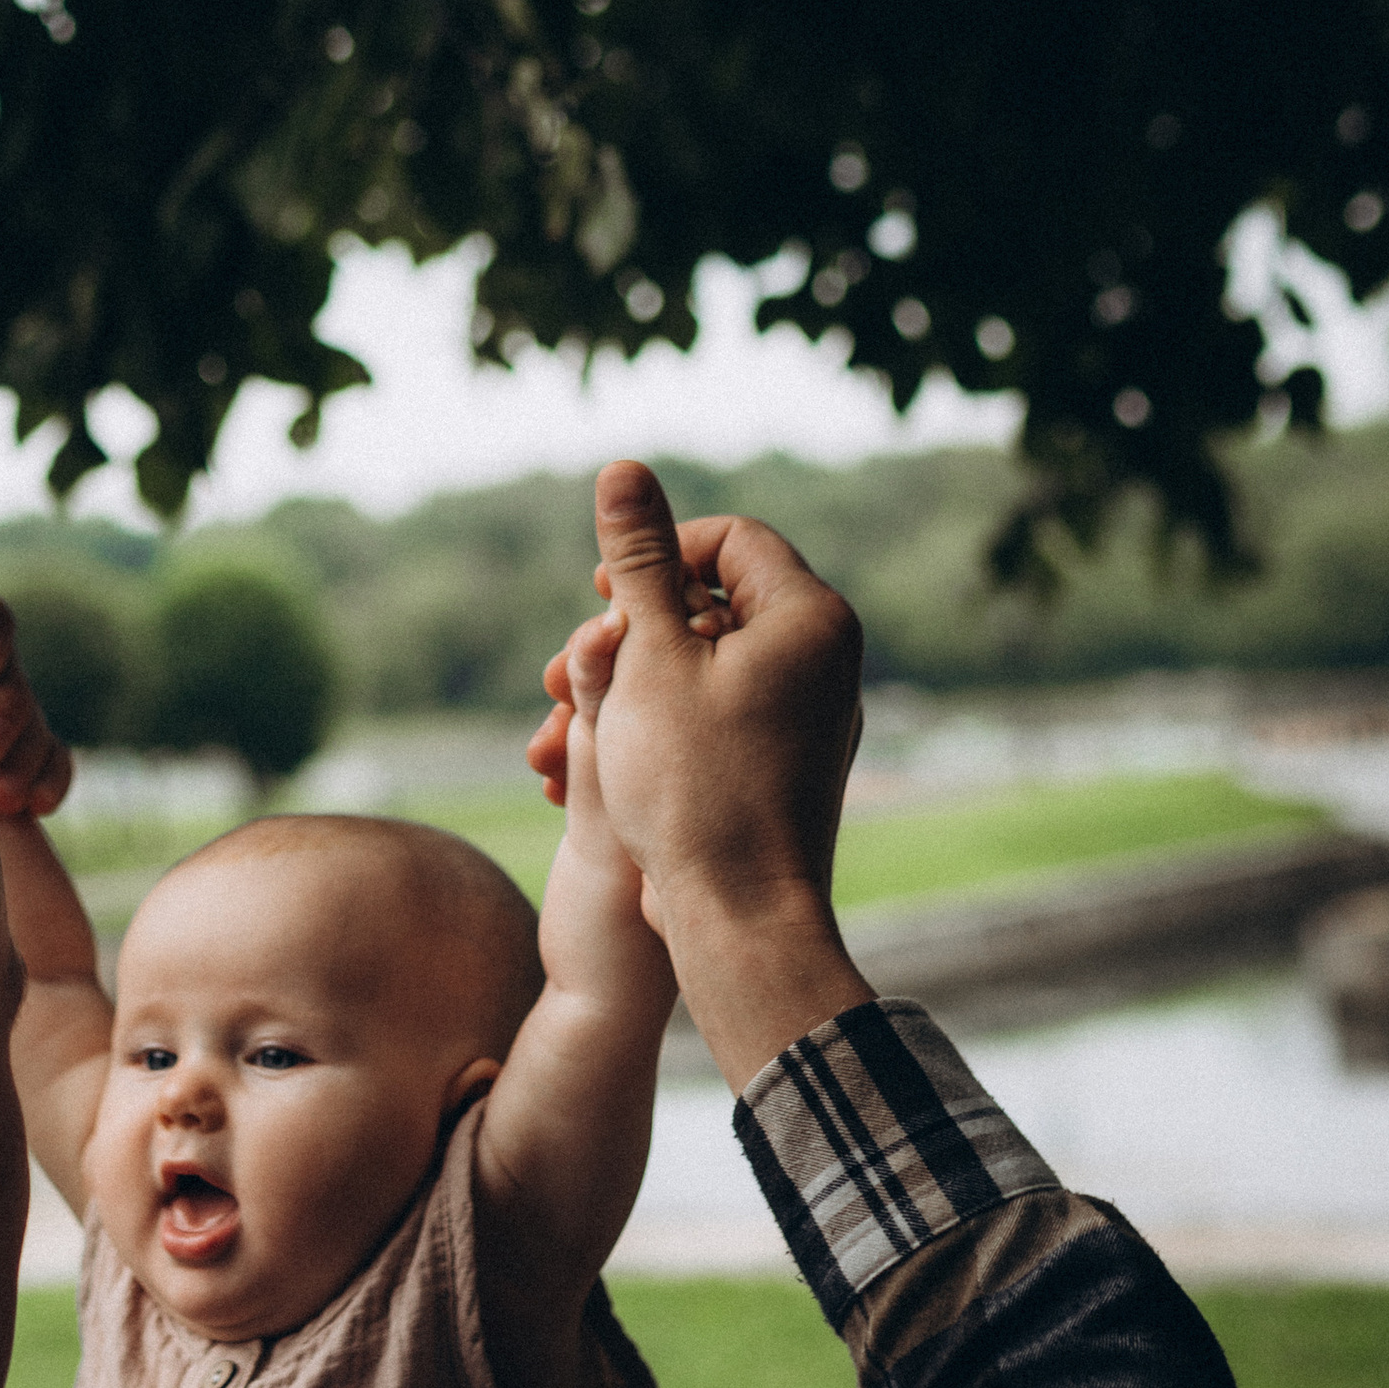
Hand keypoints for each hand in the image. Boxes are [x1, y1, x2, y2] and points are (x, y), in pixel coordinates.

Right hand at [531, 462, 870, 1091]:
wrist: (741, 921)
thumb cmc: (695, 786)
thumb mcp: (649, 656)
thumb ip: (634, 561)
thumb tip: (623, 466)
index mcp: (813, 618)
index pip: (728, 539)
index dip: (653, 556)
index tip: (597, 597)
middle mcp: (828, 661)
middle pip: (714, 603)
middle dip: (627, 631)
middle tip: (563, 673)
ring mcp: (813, 717)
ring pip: (706, 666)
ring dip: (628, 684)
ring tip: (561, 728)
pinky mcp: (789, 765)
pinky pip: (718, 717)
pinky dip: (658, 725)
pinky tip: (593, 767)